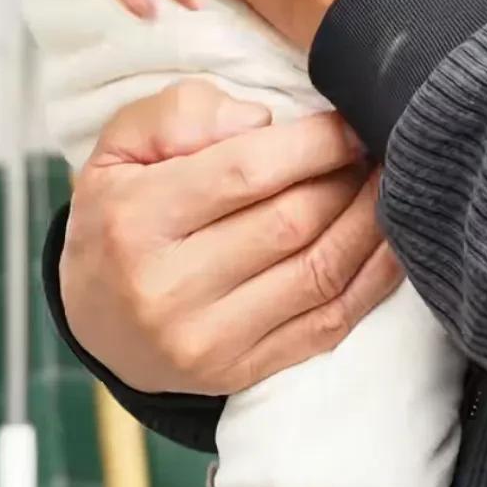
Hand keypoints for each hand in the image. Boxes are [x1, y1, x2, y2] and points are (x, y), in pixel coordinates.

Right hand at [60, 79, 402, 394]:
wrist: (93, 319)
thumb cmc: (119, 213)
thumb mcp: (120, 146)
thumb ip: (180, 114)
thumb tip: (260, 120)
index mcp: (136, 220)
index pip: (245, 171)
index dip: (314, 143)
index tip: (351, 121)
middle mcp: (168, 289)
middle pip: (292, 222)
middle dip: (348, 177)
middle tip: (378, 145)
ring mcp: (207, 341)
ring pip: (319, 273)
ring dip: (370, 223)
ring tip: (392, 183)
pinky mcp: (239, 372)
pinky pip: (328, 324)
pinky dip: (374, 281)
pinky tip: (393, 242)